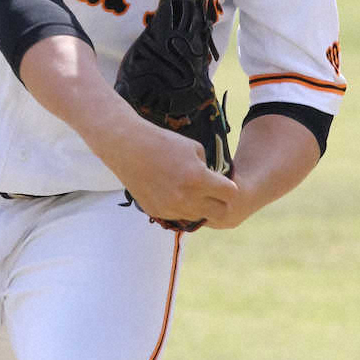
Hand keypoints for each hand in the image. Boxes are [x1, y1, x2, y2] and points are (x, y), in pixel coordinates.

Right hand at [114, 118, 238, 228]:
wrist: (129, 149)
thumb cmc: (163, 142)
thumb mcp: (194, 148)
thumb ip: (207, 168)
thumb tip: (213, 180)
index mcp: (198, 178)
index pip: (230, 194)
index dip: (229, 187)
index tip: (223, 183)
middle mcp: (186, 198)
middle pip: (219, 213)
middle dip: (219, 202)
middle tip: (212, 192)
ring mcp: (171, 208)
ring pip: (198, 216)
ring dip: (199, 206)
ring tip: (189, 189)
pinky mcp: (158, 212)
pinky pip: (178, 215)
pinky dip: (180, 206)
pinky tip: (172, 191)